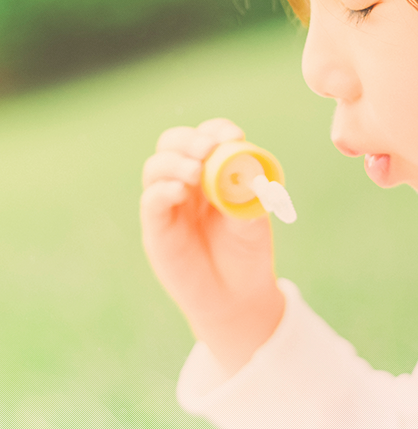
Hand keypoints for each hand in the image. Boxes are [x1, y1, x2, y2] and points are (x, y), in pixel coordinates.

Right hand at [141, 118, 285, 373]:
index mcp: (214, 172)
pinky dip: (163, 190)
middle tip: (208, 149)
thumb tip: (249, 174)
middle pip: (174, 144)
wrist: (236, 298)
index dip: (216, 131)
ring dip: (176, 163)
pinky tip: (180, 192)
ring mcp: (169, 203)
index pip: (208, 137)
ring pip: (157, 166)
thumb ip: (249, 199)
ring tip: (196, 172)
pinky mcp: (157, 227)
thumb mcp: (255, 223)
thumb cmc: (247, 253)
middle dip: (189, 141)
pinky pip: (151, 200)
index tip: (232, 136)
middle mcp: (188, 182)